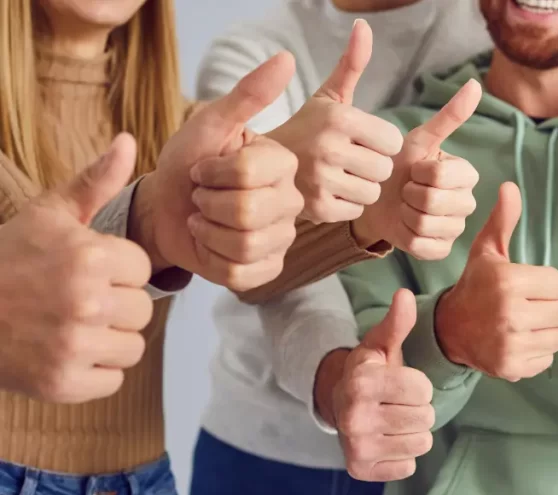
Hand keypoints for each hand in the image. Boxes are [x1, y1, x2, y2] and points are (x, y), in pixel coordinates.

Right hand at [0, 134, 153, 402]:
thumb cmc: (6, 259)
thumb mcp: (47, 215)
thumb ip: (95, 182)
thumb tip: (130, 142)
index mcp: (89, 257)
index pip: (142, 269)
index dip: (116, 270)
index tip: (84, 270)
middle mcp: (86, 302)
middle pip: (142, 310)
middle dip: (116, 305)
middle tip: (74, 300)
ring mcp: (73, 346)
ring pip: (133, 346)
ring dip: (109, 340)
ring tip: (70, 326)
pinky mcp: (62, 383)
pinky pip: (113, 379)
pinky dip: (93, 372)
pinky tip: (63, 352)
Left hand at [133, 53, 304, 290]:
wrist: (167, 208)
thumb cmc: (186, 163)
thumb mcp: (209, 125)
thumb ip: (247, 95)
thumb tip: (286, 59)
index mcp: (283, 164)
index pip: (248, 173)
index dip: (211, 173)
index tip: (203, 169)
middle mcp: (292, 201)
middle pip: (248, 213)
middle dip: (207, 205)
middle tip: (202, 197)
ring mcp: (282, 237)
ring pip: (245, 245)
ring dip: (208, 232)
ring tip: (204, 220)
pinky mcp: (268, 269)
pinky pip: (242, 275)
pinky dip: (214, 261)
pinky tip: (211, 245)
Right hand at [267, 20, 403, 224]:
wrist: (262, 163)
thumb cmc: (307, 128)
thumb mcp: (329, 96)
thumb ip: (352, 64)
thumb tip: (363, 26)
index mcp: (339, 118)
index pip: (393, 141)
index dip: (381, 143)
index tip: (361, 141)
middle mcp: (330, 147)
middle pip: (385, 169)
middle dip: (373, 166)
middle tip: (349, 161)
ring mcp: (321, 179)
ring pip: (372, 192)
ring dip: (362, 187)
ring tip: (340, 176)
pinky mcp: (317, 208)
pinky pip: (356, 210)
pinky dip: (347, 205)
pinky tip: (329, 192)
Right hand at [318, 289, 433, 481]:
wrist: (338, 405)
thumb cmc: (370, 371)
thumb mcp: (381, 344)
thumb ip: (398, 322)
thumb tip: (405, 295)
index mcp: (361, 382)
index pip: (423, 389)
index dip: (420, 385)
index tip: (403, 383)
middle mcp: (354, 416)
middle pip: (426, 417)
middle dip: (419, 408)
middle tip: (398, 403)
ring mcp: (356, 446)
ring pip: (421, 443)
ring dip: (414, 432)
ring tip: (394, 420)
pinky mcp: (359, 470)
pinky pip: (408, 466)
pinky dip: (403, 454)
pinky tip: (386, 440)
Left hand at [352, 80, 481, 258]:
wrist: (378, 197)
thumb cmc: (399, 164)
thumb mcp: (419, 139)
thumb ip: (449, 116)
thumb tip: (475, 84)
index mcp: (468, 174)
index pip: (441, 175)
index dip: (418, 173)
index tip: (412, 168)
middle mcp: (468, 202)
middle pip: (434, 202)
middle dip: (410, 194)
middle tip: (405, 189)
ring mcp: (456, 228)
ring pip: (426, 224)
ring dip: (405, 214)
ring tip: (404, 206)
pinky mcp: (442, 250)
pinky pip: (423, 246)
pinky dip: (407, 236)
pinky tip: (405, 225)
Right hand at [435, 183, 557, 380]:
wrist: (449, 328)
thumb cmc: (475, 285)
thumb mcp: (487, 250)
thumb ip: (503, 220)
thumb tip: (510, 186)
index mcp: (508, 281)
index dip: (547, 284)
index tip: (527, 285)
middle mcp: (510, 314)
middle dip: (549, 307)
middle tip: (526, 305)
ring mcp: (511, 344)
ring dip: (546, 330)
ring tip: (523, 323)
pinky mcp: (512, 368)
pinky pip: (547, 358)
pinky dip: (536, 352)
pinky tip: (517, 341)